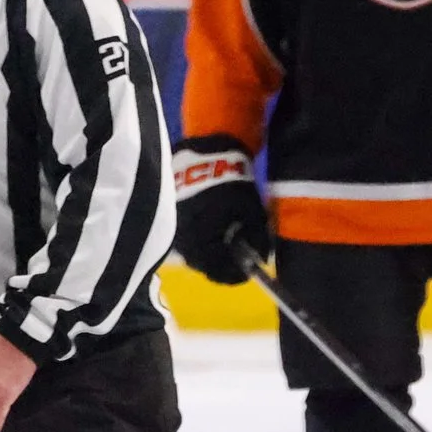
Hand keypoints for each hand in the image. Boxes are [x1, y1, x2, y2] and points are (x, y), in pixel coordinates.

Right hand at [171, 139, 267, 283]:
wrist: (203, 156)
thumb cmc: (231, 184)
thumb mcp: (252, 212)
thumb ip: (258, 238)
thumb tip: (262, 258)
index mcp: (203, 243)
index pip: (218, 272)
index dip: (235, 276)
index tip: (249, 272)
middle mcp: (184, 242)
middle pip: (203, 265)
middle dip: (221, 265)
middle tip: (239, 257)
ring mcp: (174, 231)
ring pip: (192, 253)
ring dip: (209, 252)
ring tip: (225, 242)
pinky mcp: (170, 219)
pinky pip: (185, 239)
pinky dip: (199, 239)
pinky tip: (211, 229)